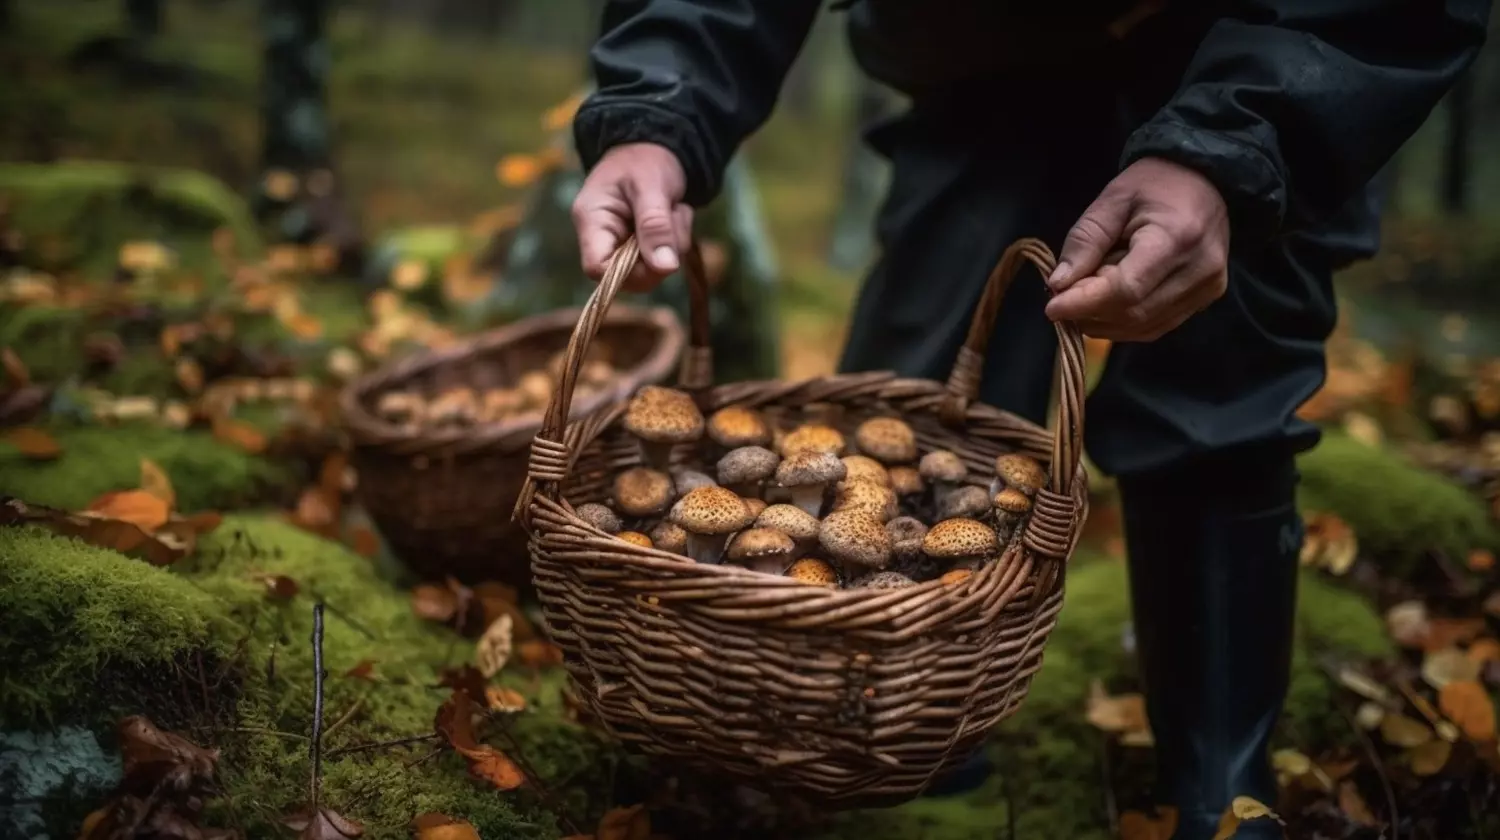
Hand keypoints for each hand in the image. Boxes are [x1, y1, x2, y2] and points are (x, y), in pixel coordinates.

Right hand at [571, 143, 692, 291]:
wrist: (655, 144)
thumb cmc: (645, 159)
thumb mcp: (652, 186)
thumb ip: (655, 225)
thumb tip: (665, 267)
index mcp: (592, 220)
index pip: (596, 268)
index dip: (626, 272)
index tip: (656, 253)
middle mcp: (602, 238)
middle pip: (628, 276)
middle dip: (659, 252)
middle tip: (672, 217)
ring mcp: (622, 244)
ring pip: (652, 269)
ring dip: (673, 242)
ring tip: (673, 209)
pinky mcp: (640, 246)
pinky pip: (663, 259)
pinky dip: (676, 239)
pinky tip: (674, 214)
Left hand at [1044, 157, 1229, 341]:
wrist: (1204, 179)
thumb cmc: (1154, 184)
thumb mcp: (1112, 200)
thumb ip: (1085, 241)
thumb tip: (1059, 285)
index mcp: (1176, 238)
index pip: (1126, 289)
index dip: (1085, 303)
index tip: (1052, 307)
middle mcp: (1199, 270)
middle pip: (1133, 313)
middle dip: (1090, 311)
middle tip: (1066, 294)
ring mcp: (1208, 288)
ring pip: (1144, 326)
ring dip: (1105, 321)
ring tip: (1087, 295)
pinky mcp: (1207, 298)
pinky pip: (1158, 325)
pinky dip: (1125, 323)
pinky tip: (1108, 305)